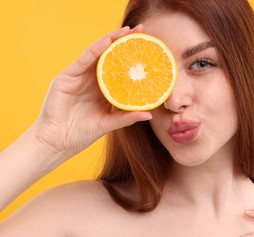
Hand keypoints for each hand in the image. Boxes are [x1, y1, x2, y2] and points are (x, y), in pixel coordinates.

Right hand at [33, 25, 151, 156]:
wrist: (57, 143)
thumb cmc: (81, 134)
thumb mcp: (108, 123)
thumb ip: (126, 118)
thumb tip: (150, 115)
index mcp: (103, 89)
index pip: (120, 68)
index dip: (133, 57)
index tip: (150, 48)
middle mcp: (92, 80)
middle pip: (110, 56)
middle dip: (125, 42)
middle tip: (142, 31)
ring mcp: (79, 77)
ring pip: (97, 53)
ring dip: (112, 40)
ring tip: (127, 31)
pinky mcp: (67, 77)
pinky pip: (83, 60)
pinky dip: (95, 50)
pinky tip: (107, 42)